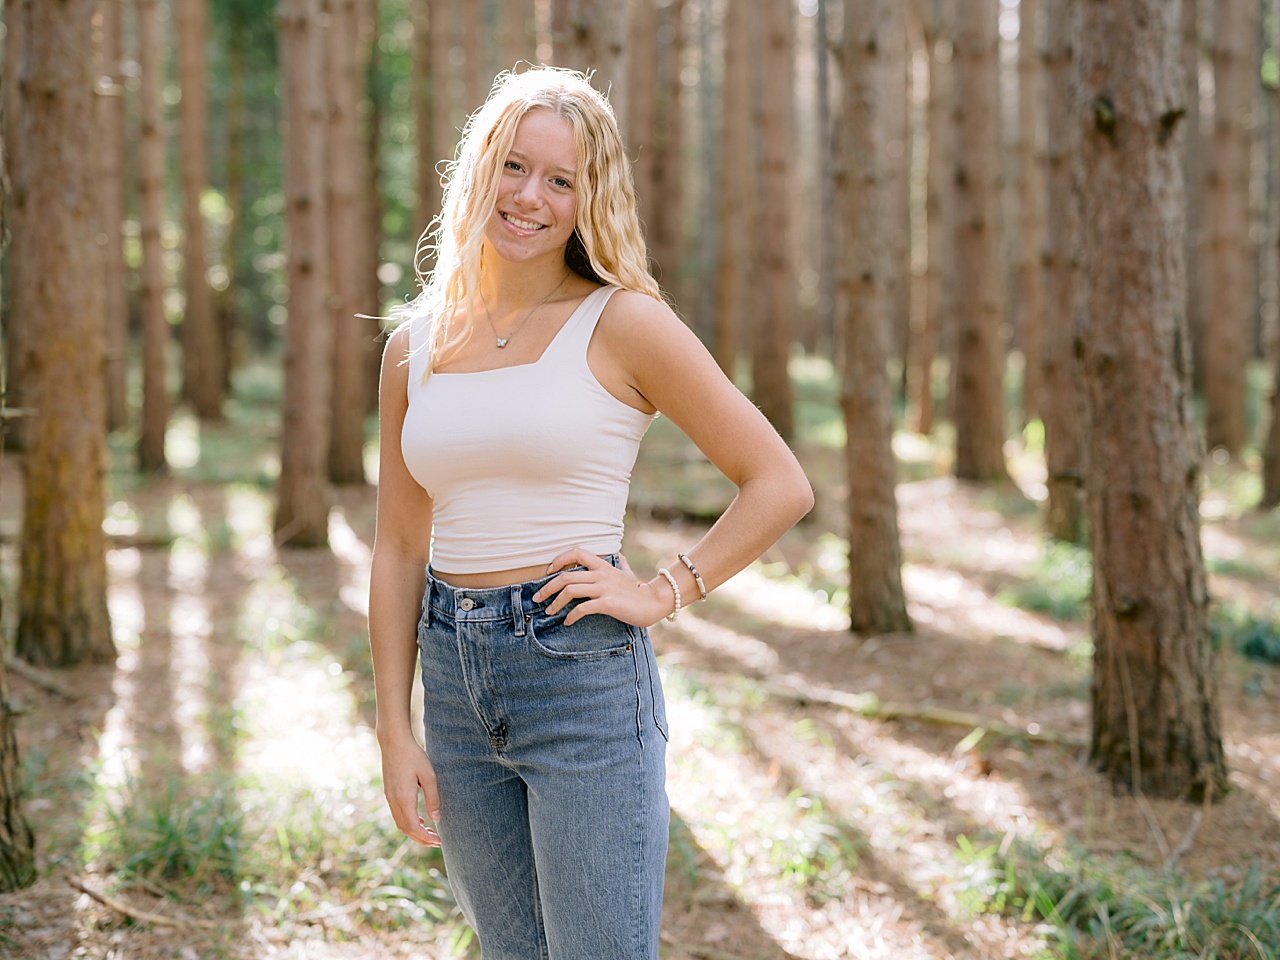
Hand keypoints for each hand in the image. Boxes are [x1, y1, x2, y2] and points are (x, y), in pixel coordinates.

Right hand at [380, 735, 441, 846]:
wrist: (394, 742)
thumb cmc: (414, 756)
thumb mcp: (429, 775)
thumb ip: (433, 798)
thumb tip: (436, 819)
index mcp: (404, 798)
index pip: (413, 827)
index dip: (425, 838)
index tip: (438, 841)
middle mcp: (393, 800)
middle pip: (405, 829)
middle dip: (420, 839)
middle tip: (436, 841)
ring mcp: (389, 797)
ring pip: (400, 823)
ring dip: (414, 831)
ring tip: (429, 832)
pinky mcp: (389, 792)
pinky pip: (397, 814)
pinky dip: (408, 821)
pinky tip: (420, 818)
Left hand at [534, 547, 673, 626]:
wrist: (654, 602)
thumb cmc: (639, 590)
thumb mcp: (628, 573)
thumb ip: (621, 564)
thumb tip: (620, 557)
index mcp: (603, 565)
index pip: (577, 552)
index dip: (559, 560)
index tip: (548, 572)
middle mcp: (601, 574)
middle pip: (565, 576)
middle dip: (547, 588)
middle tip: (537, 599)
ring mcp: (604, 588)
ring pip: (570, 591)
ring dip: (554, 603)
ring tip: (548, 612)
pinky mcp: (607, 603)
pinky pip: (582, 608)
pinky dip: (570, 616)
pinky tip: (567, 622)